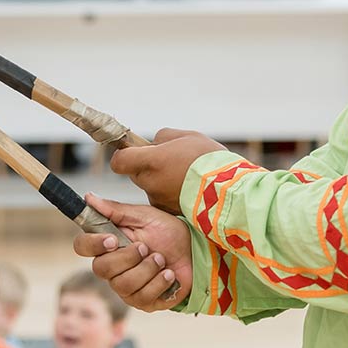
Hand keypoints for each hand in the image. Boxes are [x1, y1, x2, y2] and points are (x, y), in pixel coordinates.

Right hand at [71, 194, 192, 312]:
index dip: (93, 244)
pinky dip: (159, 283)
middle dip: (128, 257)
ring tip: (161, 259)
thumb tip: (89, 197)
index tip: (112, 239)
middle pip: (101, 269)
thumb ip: (115, 210)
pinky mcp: (144, 302)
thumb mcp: (144, 216)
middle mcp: (112, 269)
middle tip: (146, 247)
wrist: (196, 251)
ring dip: (147, 269)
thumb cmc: (169, 232)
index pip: (82, 246)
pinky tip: (169, 274)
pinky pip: (143, 297)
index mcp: (108, 245)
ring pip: (123, 285)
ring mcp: (126, 288)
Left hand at [110, 128, 228, 212]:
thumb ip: (163, 138)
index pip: (119, 161)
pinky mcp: (169, 211)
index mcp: (150, 161)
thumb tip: (154, 144)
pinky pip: (163, 199)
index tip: (135, 150)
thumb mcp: (186, 136)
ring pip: (151, 186)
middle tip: (170, 160)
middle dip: (148, 166)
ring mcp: (158, 199)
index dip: (124, 155)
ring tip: (185, 174)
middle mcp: (150, 182)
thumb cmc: (207, 159)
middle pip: (136, 173)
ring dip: (161, 180)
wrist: (227, 190)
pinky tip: (189, 187)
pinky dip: (171, 193)